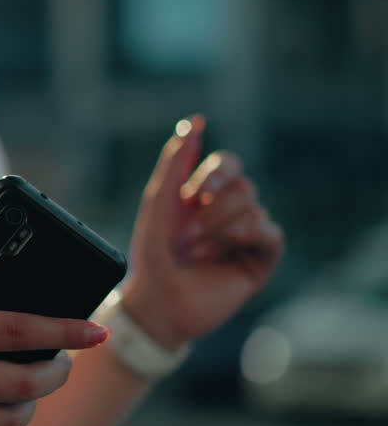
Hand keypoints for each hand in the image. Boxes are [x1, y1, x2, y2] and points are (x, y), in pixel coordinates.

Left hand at [124, 116, 284, 348]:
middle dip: (211, 208)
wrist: (159, 303)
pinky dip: (249, 234)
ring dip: (217, 228)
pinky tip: (230, 245)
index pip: (228, 164)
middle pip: (243, 184)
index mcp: (206, 195)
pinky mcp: (261, 259)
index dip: (217, 170)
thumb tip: (193, 122)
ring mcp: (247, 234)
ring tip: (193, 253)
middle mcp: (229, 211)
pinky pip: (271, 232)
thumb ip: (174, 163)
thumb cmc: (153, 256)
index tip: (198, 190)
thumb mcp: (158, 205)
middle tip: (184, 234)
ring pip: (253, 206)